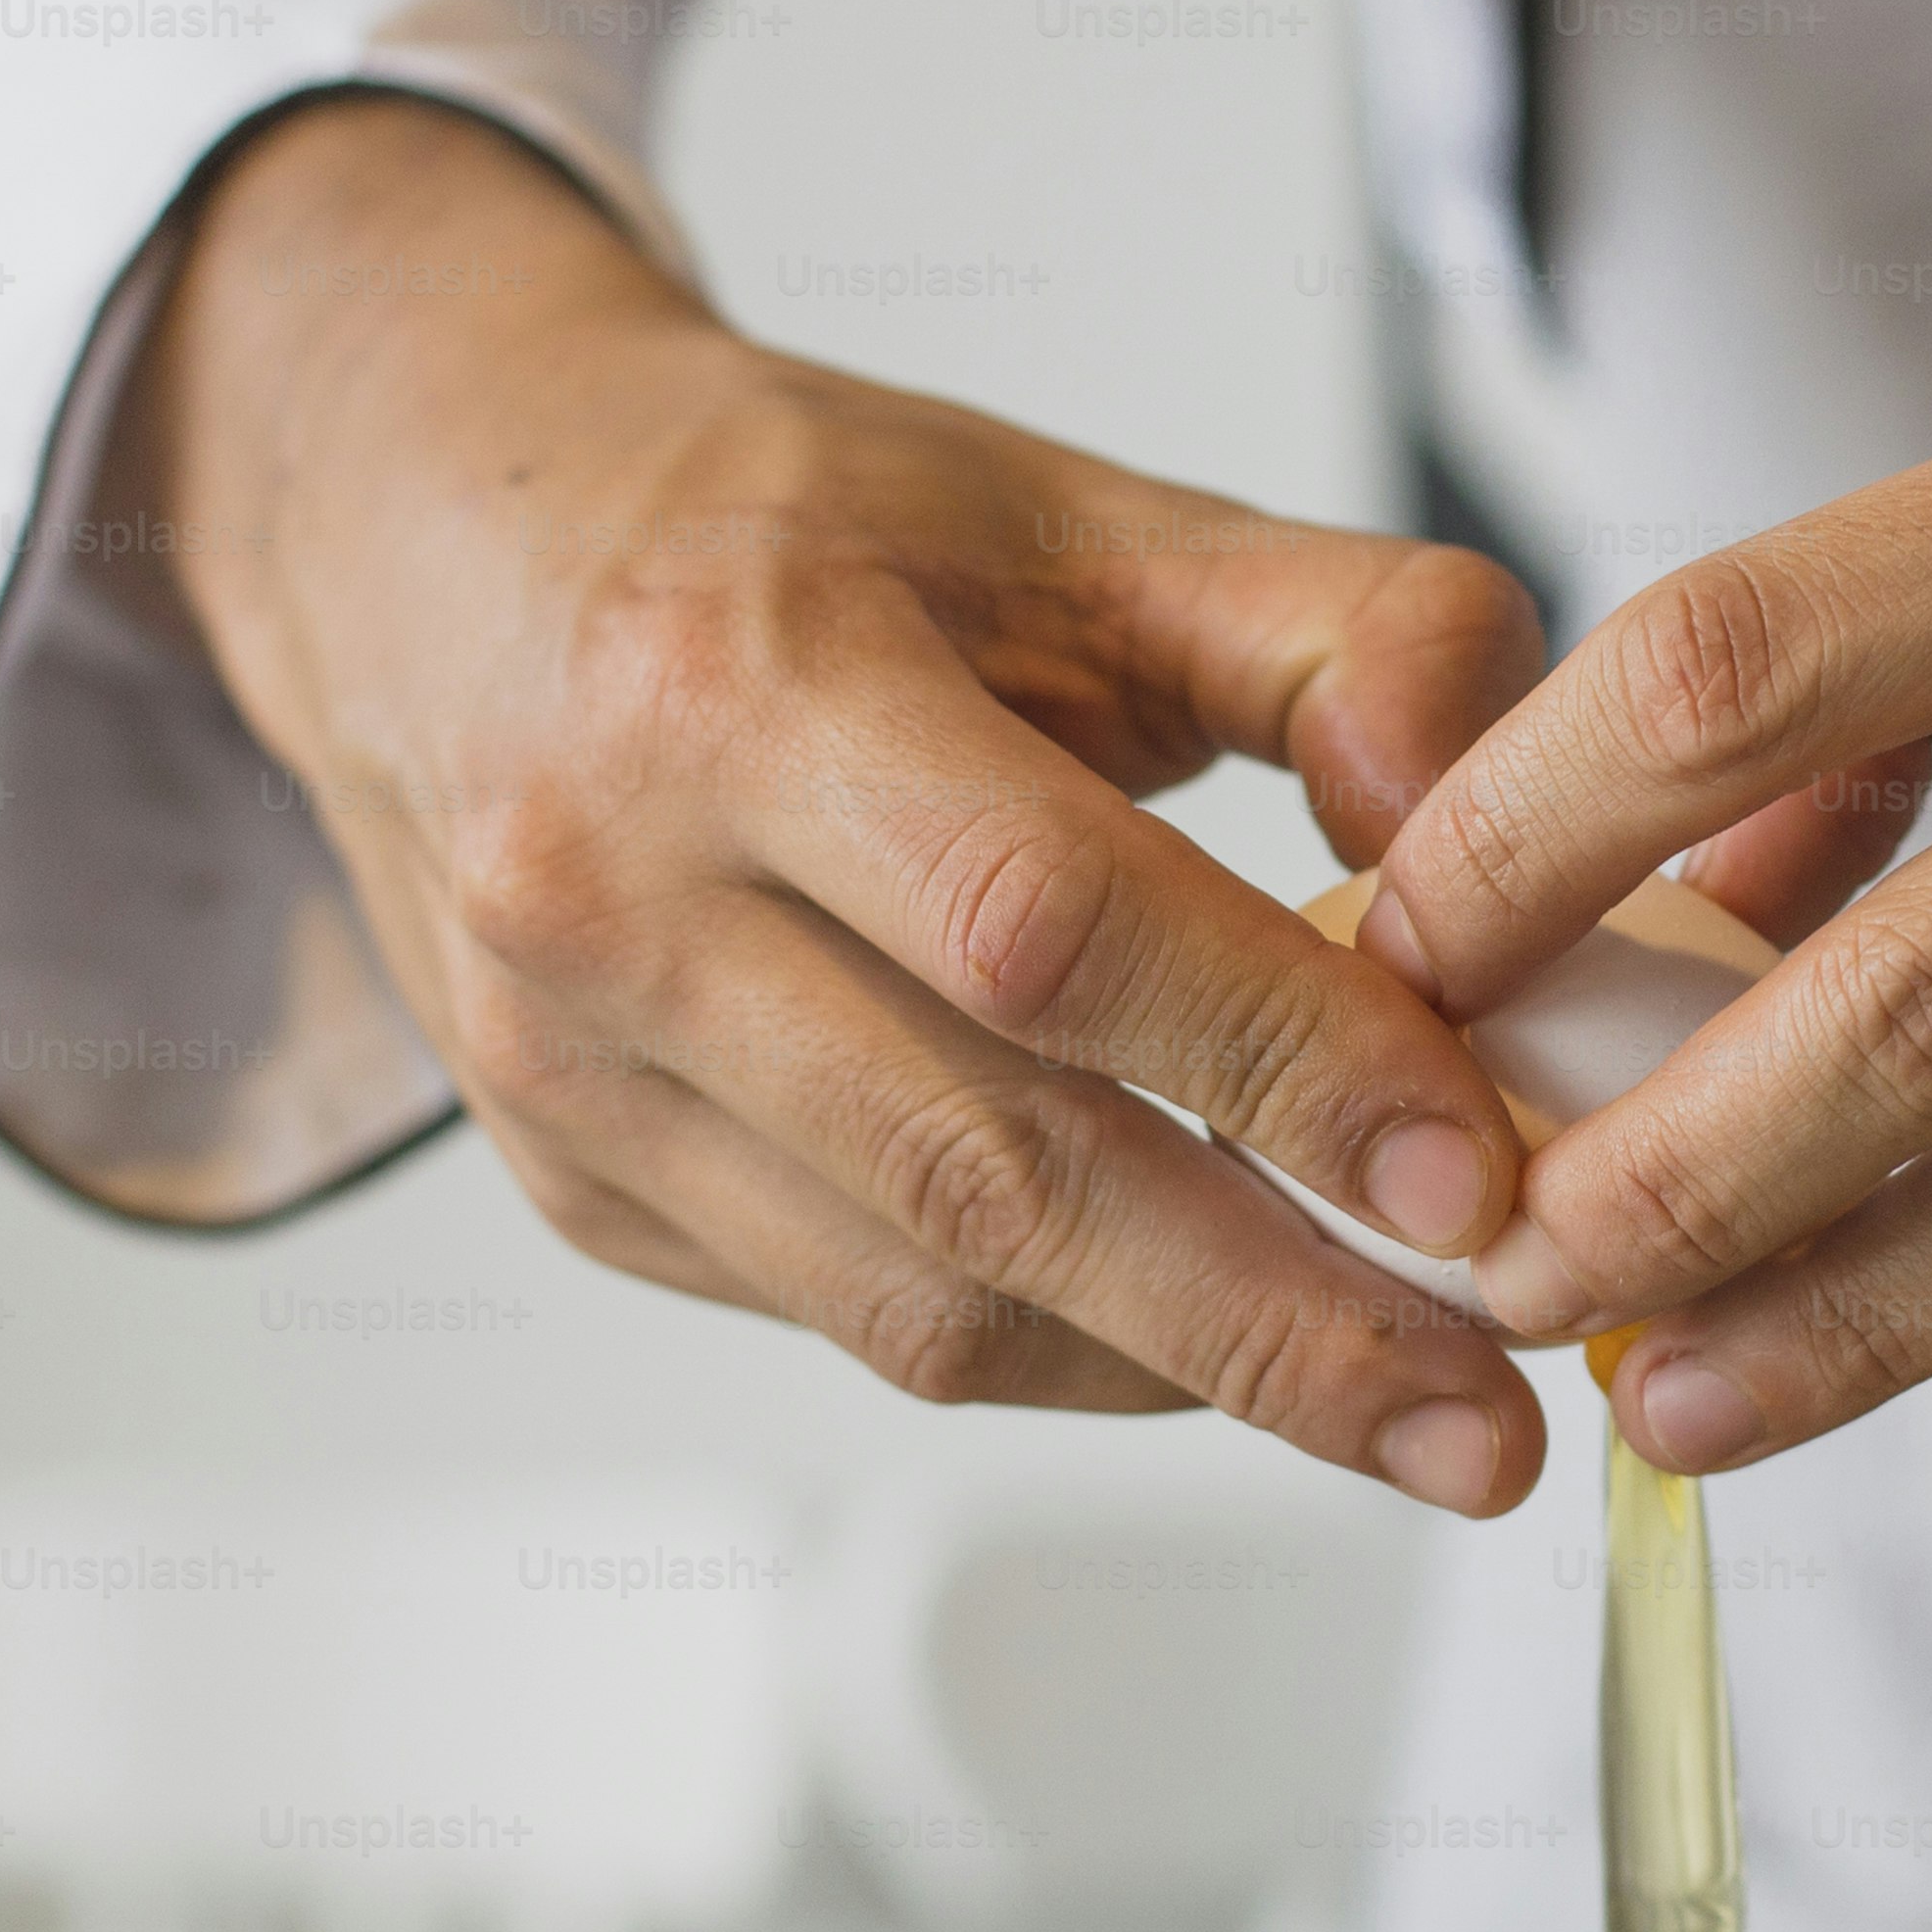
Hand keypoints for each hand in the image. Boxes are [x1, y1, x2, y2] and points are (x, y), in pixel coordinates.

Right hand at [130, 93, 1559, 1514]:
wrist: (438, 550)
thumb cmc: (786, 531)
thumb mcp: (1075, 510)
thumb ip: (1339, 630)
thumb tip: (1493, 828)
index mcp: (738, 674)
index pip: (1044, 925)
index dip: (1276, 1062)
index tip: (1474, 1178)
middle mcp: (610, 888)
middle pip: (984, 1168)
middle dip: (1271, 1320)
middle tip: (1486, 1421)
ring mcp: (570, 1067)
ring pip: (919, 1296)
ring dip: (1188, 1373)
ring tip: (1407, 1410)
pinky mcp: (578, 1187)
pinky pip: (860, 1321)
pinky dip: (1066, 1353)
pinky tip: (1214, 1340)